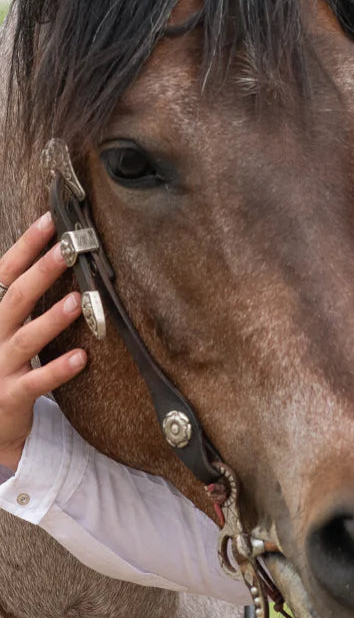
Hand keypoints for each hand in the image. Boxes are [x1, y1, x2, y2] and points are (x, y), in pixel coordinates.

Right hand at [0, 213, 87, 469]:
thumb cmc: (1, 367)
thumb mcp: (6, 328)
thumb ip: (22, 299)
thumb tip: (52, 256)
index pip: (4, 275)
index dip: (25, 247)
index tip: (50, 220)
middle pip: (16, 299)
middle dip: (42, 271)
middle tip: (70, 248)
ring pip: (26, 340)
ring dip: (51, 320)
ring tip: (76, 301)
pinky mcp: (10, 397)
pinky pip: (36, 384)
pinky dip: (58, 370)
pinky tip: (81, 358)